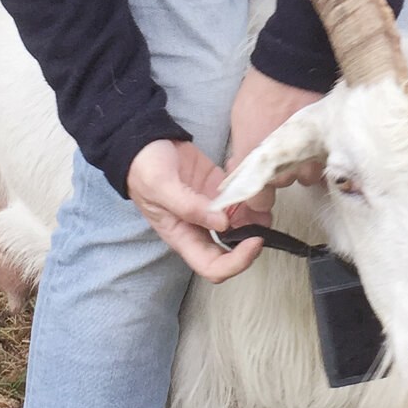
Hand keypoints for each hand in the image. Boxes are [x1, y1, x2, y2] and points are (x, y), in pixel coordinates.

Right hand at [126, 138, 266, 280]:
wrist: (143, 141)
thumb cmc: (143, 167)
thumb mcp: (161, 186)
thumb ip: (189, 207)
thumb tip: (222, 224)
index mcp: (182, 236)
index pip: (212, 267)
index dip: (237, 262)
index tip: (255, 240)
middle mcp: (199, 228)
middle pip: (232, 250)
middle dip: (253, 238)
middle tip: (265, 216)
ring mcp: (211, 209)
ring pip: (242, 225)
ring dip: (257, 215)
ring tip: (263, 194)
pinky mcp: (218, 190)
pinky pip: (241, 199)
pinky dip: (251, 192)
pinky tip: (249, 177)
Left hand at [226, 67, 325, 213]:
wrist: (291, 70)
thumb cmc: (260, 93)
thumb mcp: (241, 121)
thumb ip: (242, 151)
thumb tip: (239, 168)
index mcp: (258, 166)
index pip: (258, 201)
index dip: (258, 197)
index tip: (257, 187)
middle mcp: (284, 170)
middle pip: (283, 185)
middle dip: (280, 172)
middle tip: (278, 151)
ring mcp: (308, 161)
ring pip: (305, 175)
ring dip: (301, 164)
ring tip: (298, 142)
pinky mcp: (327, 149)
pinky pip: (322, 162)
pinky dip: (318, 155)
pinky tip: (313, 139)